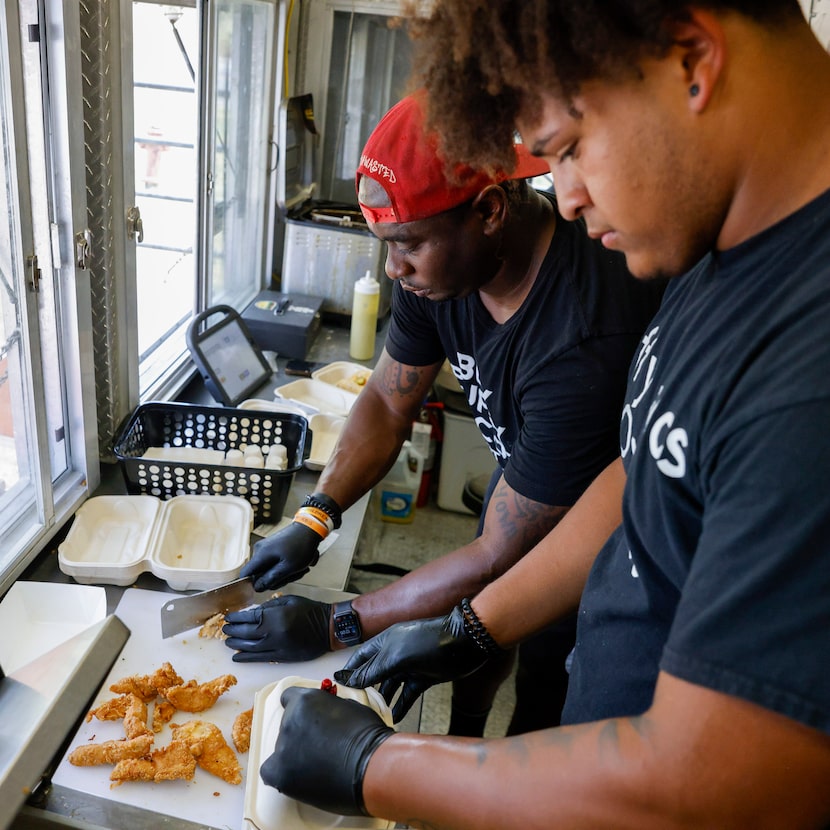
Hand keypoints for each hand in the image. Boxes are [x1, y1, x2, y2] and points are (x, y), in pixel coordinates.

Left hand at [223, 595, 330, 661]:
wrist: (327, 629)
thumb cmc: (309, 611)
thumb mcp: (289, 601)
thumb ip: (269, 607)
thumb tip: (252, 612)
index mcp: (276, 616)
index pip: (249, 617)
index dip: (236, 618)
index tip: (229, 617)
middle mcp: (274, 633)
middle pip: (246, 633)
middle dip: (233, 631)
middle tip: (225, 629)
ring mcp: (277, 647)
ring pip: (250, 647)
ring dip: (236, 644)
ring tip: (228, 642)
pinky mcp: (281, 657)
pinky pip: (260, 658)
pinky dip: (246, 657)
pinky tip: (237, 656)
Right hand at [240, 521, 320, 590]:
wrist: (311, 528)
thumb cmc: (301, 546)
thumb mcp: (288, 567)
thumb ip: (271, 579)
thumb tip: (257, 588)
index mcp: (261, 554)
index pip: (245, 574)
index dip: (252, 584)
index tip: (267, 586)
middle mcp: (260, 550)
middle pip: (260, 574)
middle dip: (278, 578)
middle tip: (294, 575)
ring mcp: (267, 548)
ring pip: (270, 569)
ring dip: (286, 573)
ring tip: (301, 568)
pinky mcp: (274, 547)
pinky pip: (276, 563)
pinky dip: (287, 566)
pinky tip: (299, 564)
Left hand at [260, 686, 392, 815]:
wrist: (371, 766)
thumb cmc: (368, 736)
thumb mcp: (349, 707)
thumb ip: (330, 709)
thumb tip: (327, 715)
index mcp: (305, 700)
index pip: (290, 698)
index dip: (300, 709)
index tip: (308, 718)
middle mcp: (290, 720)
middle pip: (287, 724)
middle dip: (301, 733)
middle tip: (320, 746)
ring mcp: (284, 747)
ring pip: (282, 748)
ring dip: (295, 754)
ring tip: (318, 766)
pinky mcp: (282, 773)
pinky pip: (270, 771)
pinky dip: (281, 773)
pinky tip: (298, 776)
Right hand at [335, 605, 488, 721]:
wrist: (464, 643)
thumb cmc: (428, 642)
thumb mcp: (395, 657)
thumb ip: (372, 670)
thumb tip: (346, 679)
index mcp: (385, 642)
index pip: (360, 658)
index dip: (349, 672)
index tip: (338, 688)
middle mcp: (395, 653)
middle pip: (374, 674)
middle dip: (366, 689)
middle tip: (357, 708)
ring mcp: (409, 666)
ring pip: (391, 685)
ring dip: (383, 699)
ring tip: (375, 715)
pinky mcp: (424, 677)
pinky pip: (408, 693)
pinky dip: (401, 705)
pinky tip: (394, 716)